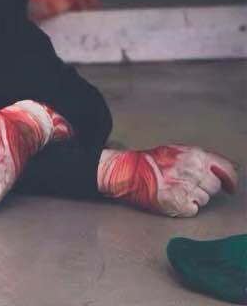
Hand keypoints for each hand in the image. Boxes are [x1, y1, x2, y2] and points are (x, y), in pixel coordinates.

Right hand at [98, 145, 238, 216]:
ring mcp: (187, 189)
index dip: (231, 180)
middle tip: (188, 184)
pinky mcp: (179, 205)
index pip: (227, 169)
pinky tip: (173, 198)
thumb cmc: (150, 162)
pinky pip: (194, 209)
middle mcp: (194, 172)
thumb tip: (229, 168)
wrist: (128, 173)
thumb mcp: (177, 150)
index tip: (231, 187)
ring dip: (194, 197)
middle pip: (214, 186)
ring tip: (176, 189)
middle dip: (205, 187)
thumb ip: (202, 158)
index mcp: (196, 156)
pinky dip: (186, 207)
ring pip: (205, 199)